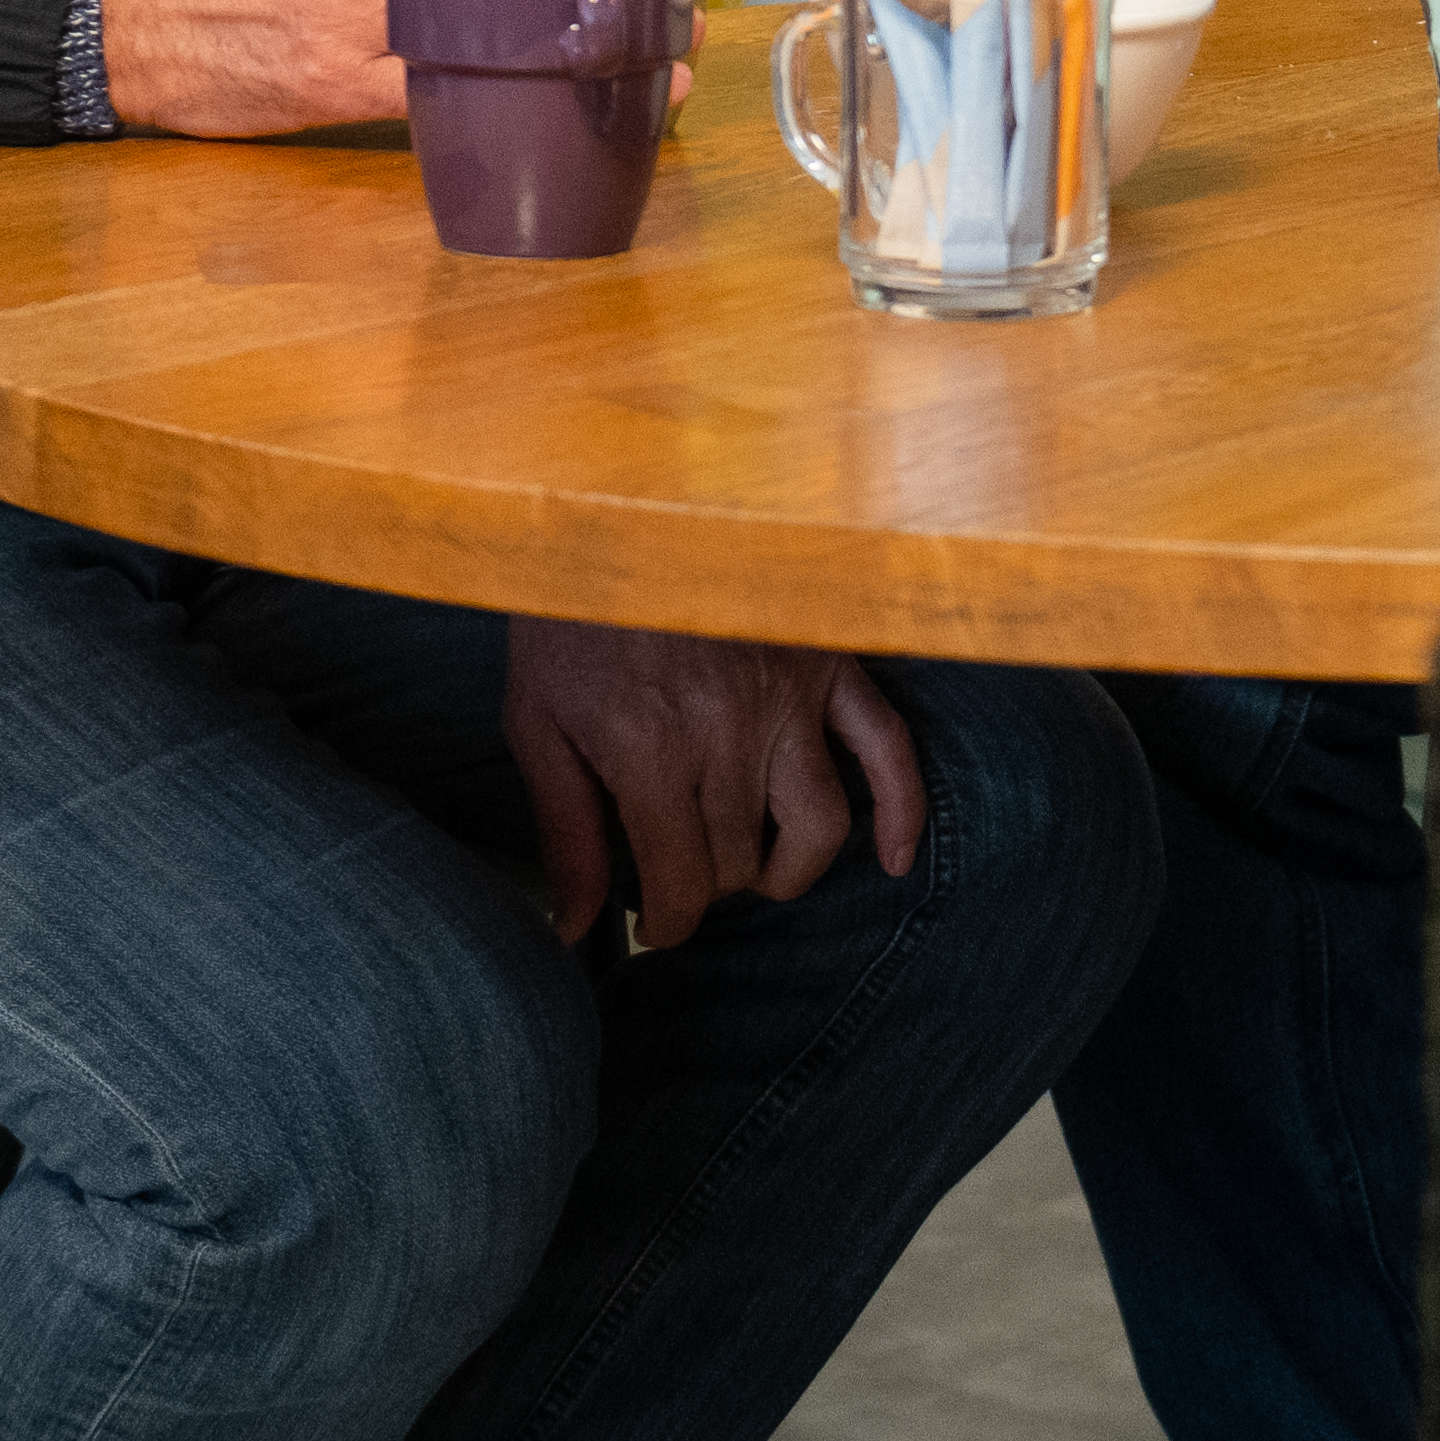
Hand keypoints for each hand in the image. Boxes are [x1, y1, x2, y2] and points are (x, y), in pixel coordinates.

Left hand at [505, 623, 931, 943]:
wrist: (618, 512)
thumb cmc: (570, 620)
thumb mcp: (538, 725)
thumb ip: (566, 833)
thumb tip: (573, 928)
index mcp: (649, 751)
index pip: (681, 885)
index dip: (666, 923)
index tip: (653, 923)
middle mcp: (728, 731)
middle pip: (742, 861)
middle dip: (710, 888)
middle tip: (683, 874)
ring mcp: (790, 697)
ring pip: (819, 825)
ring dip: (791, 870)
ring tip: (760, 871)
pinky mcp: (829, 666)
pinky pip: (887, 749)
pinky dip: (901, 810)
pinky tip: (892, 858)